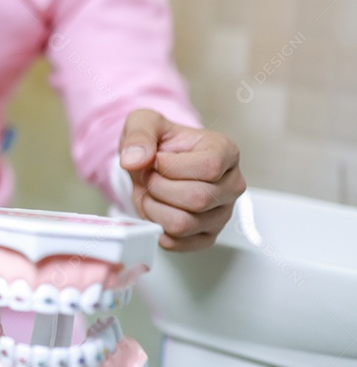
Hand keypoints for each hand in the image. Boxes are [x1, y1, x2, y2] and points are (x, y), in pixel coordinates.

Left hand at [119, 109, 245, 251]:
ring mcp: (222, 214)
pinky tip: (155, 209)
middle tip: (149, 178)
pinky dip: (156, 228)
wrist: (153, 165)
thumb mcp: (144, 123)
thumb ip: (138, 135)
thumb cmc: (158, 144)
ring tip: (151, 193)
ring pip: (184, 224)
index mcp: (226, 152)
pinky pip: (177, 243)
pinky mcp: (206, 236)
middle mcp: (232, 185)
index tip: (157, 160)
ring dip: (154, 209)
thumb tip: (135, 159)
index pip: (209, 167)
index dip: (171, 166)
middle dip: (159, 188)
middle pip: (197, 199)